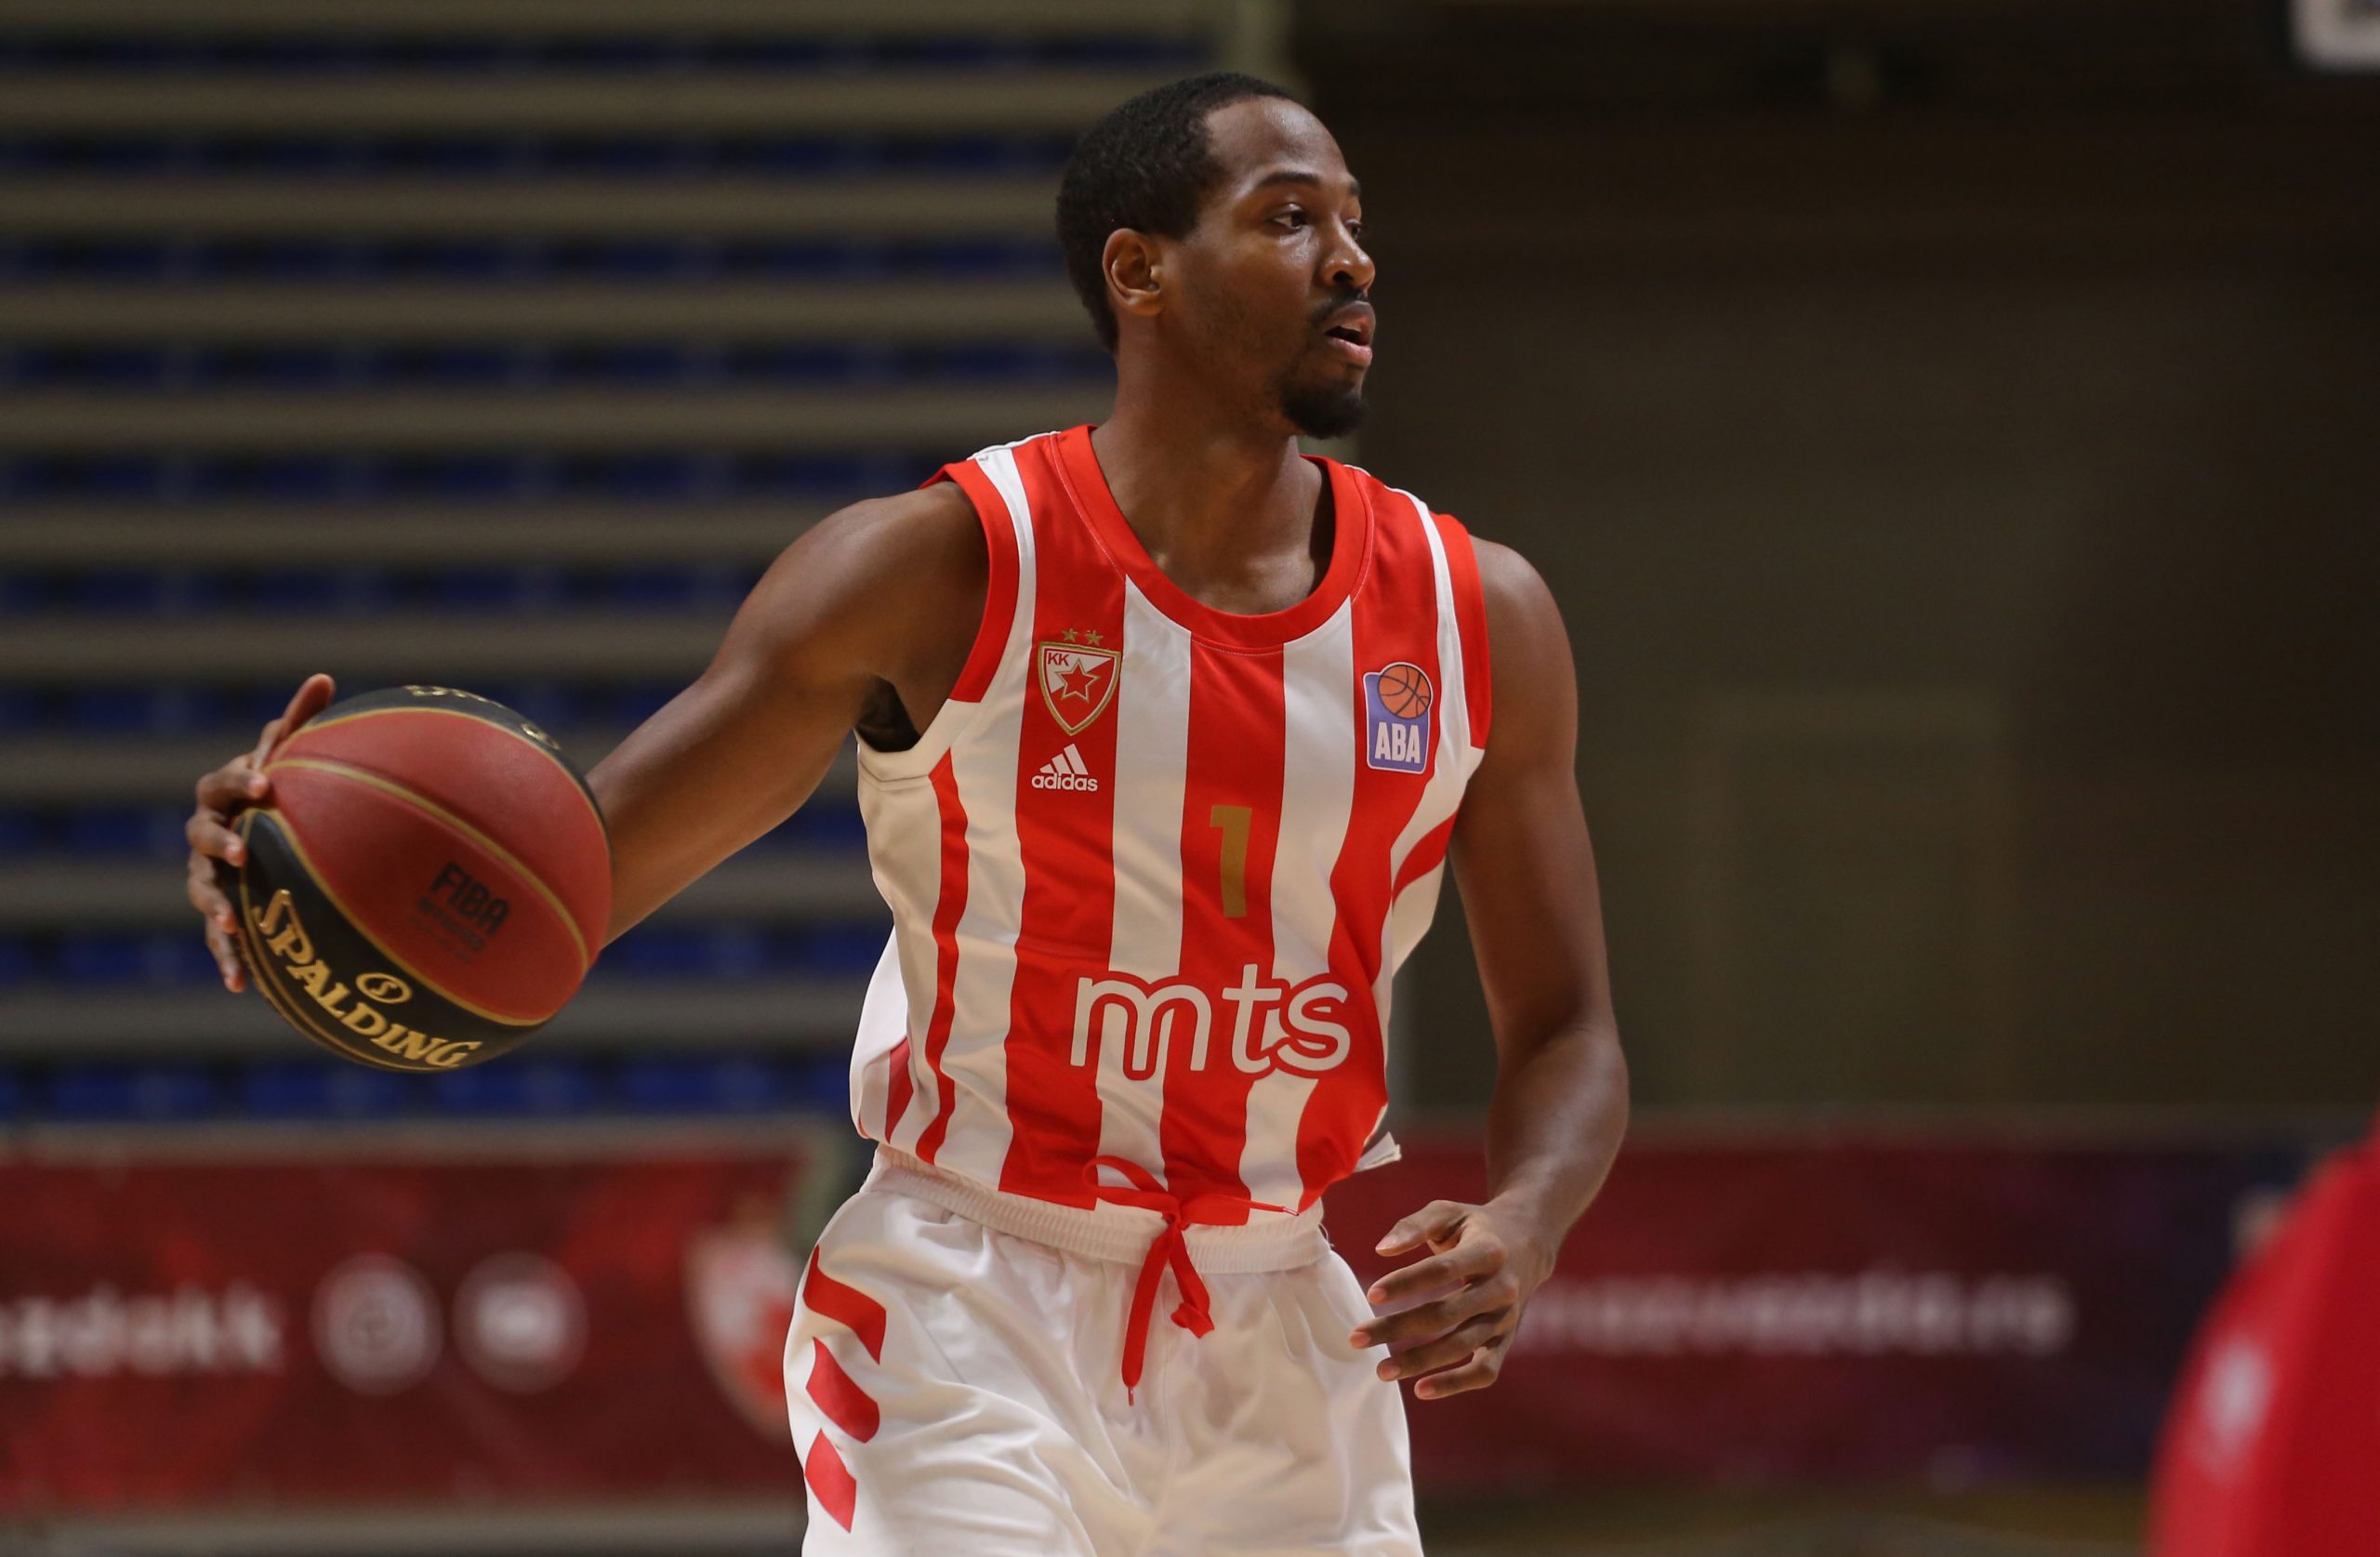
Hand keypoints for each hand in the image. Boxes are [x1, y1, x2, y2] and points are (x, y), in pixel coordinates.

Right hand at [184, 673, 335, 991]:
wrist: (263, 840)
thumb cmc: (279, 793)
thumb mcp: (291, 760)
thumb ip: (300, 723)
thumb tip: (323, 676)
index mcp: (223, 796)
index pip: (221, 784)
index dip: (239, 781)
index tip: (265, 782)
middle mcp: (207, 835)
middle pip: (200, 835)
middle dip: (218, 842)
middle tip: (243, 851)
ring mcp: (209, 876)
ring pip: (202, 890)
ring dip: (213, 906)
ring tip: (229, 924)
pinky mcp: (222, 914)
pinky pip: (220, 940)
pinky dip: (228, 961)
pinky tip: (242, 988)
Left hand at [1350, 1198, 1554, 1398]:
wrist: (1528, 1243)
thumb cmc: (1475, 1226)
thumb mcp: (1448, 1212)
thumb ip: (1414, 1226)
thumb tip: (1381, 1249)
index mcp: (1488, 1250)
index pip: (1442, 1270)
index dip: (1407, 1283)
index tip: (1371, 1294)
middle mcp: (1502, 1287)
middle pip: (1446, 1314)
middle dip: (1397, 1328)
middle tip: (1356, 1339)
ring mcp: (1506, 1317)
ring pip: (1462, 1346)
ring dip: (1419, 1361)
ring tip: (1381, 1370)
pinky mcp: (1507, 1339)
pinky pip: (1485, 1370)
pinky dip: (1455, 1384)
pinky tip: (1420, 1389)